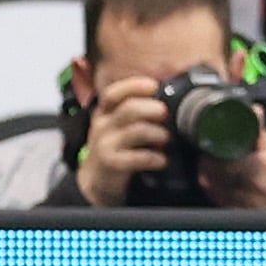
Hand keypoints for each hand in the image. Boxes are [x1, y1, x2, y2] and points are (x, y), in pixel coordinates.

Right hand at [76, 76, 167, 206]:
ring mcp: (105, 144)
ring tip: (166, 138)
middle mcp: (104, 125)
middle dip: (152, 109)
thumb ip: (139, 113)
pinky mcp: (111, 164)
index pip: (114, 93)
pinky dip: (154, 158)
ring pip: (135, 132)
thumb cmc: (117, 148)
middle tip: (166, 113)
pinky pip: (136, 158)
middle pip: (128, 109)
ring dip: (157, 133)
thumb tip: (169, 102)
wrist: (97, 180)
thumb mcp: (121, 126)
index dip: (134, 86)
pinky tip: (162, 161)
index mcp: (106, 112)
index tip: (154, 86)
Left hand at [197, 120, 265, 210]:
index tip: (213, 146)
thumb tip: (252, 113)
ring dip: (213, 180)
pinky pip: (224, 204)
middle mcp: (253, 188)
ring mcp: (248, 206)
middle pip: (211, 173)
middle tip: (216, 158)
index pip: (218, 155)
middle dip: (210, 164)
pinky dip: (221, 195)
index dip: (211, 149)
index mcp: (262, 167)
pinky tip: (230, 190)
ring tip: (223, 174)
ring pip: (214, 190)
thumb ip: (263, 133)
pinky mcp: (247, 218)